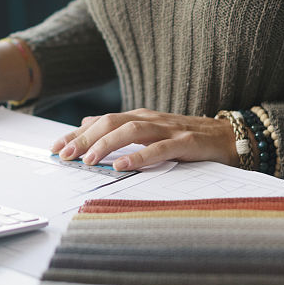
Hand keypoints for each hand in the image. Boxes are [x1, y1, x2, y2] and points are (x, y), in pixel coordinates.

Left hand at [50, 108, 237, 170]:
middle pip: (111, 122)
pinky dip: (138, 157)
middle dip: (85, 138)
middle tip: (65, 155)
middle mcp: (149, 119)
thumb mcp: (150, 130)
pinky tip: (121, 166)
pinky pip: (158, 149)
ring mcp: (167, 129)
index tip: (54, 148)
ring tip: (87, 160)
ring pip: (130, 131)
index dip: (76, 133)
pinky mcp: (185, 143)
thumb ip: (120, 128)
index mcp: (139, 117)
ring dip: (106, 144)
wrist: (229, 136)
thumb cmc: (187, 137)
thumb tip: (87, 124)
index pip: (100, 121)